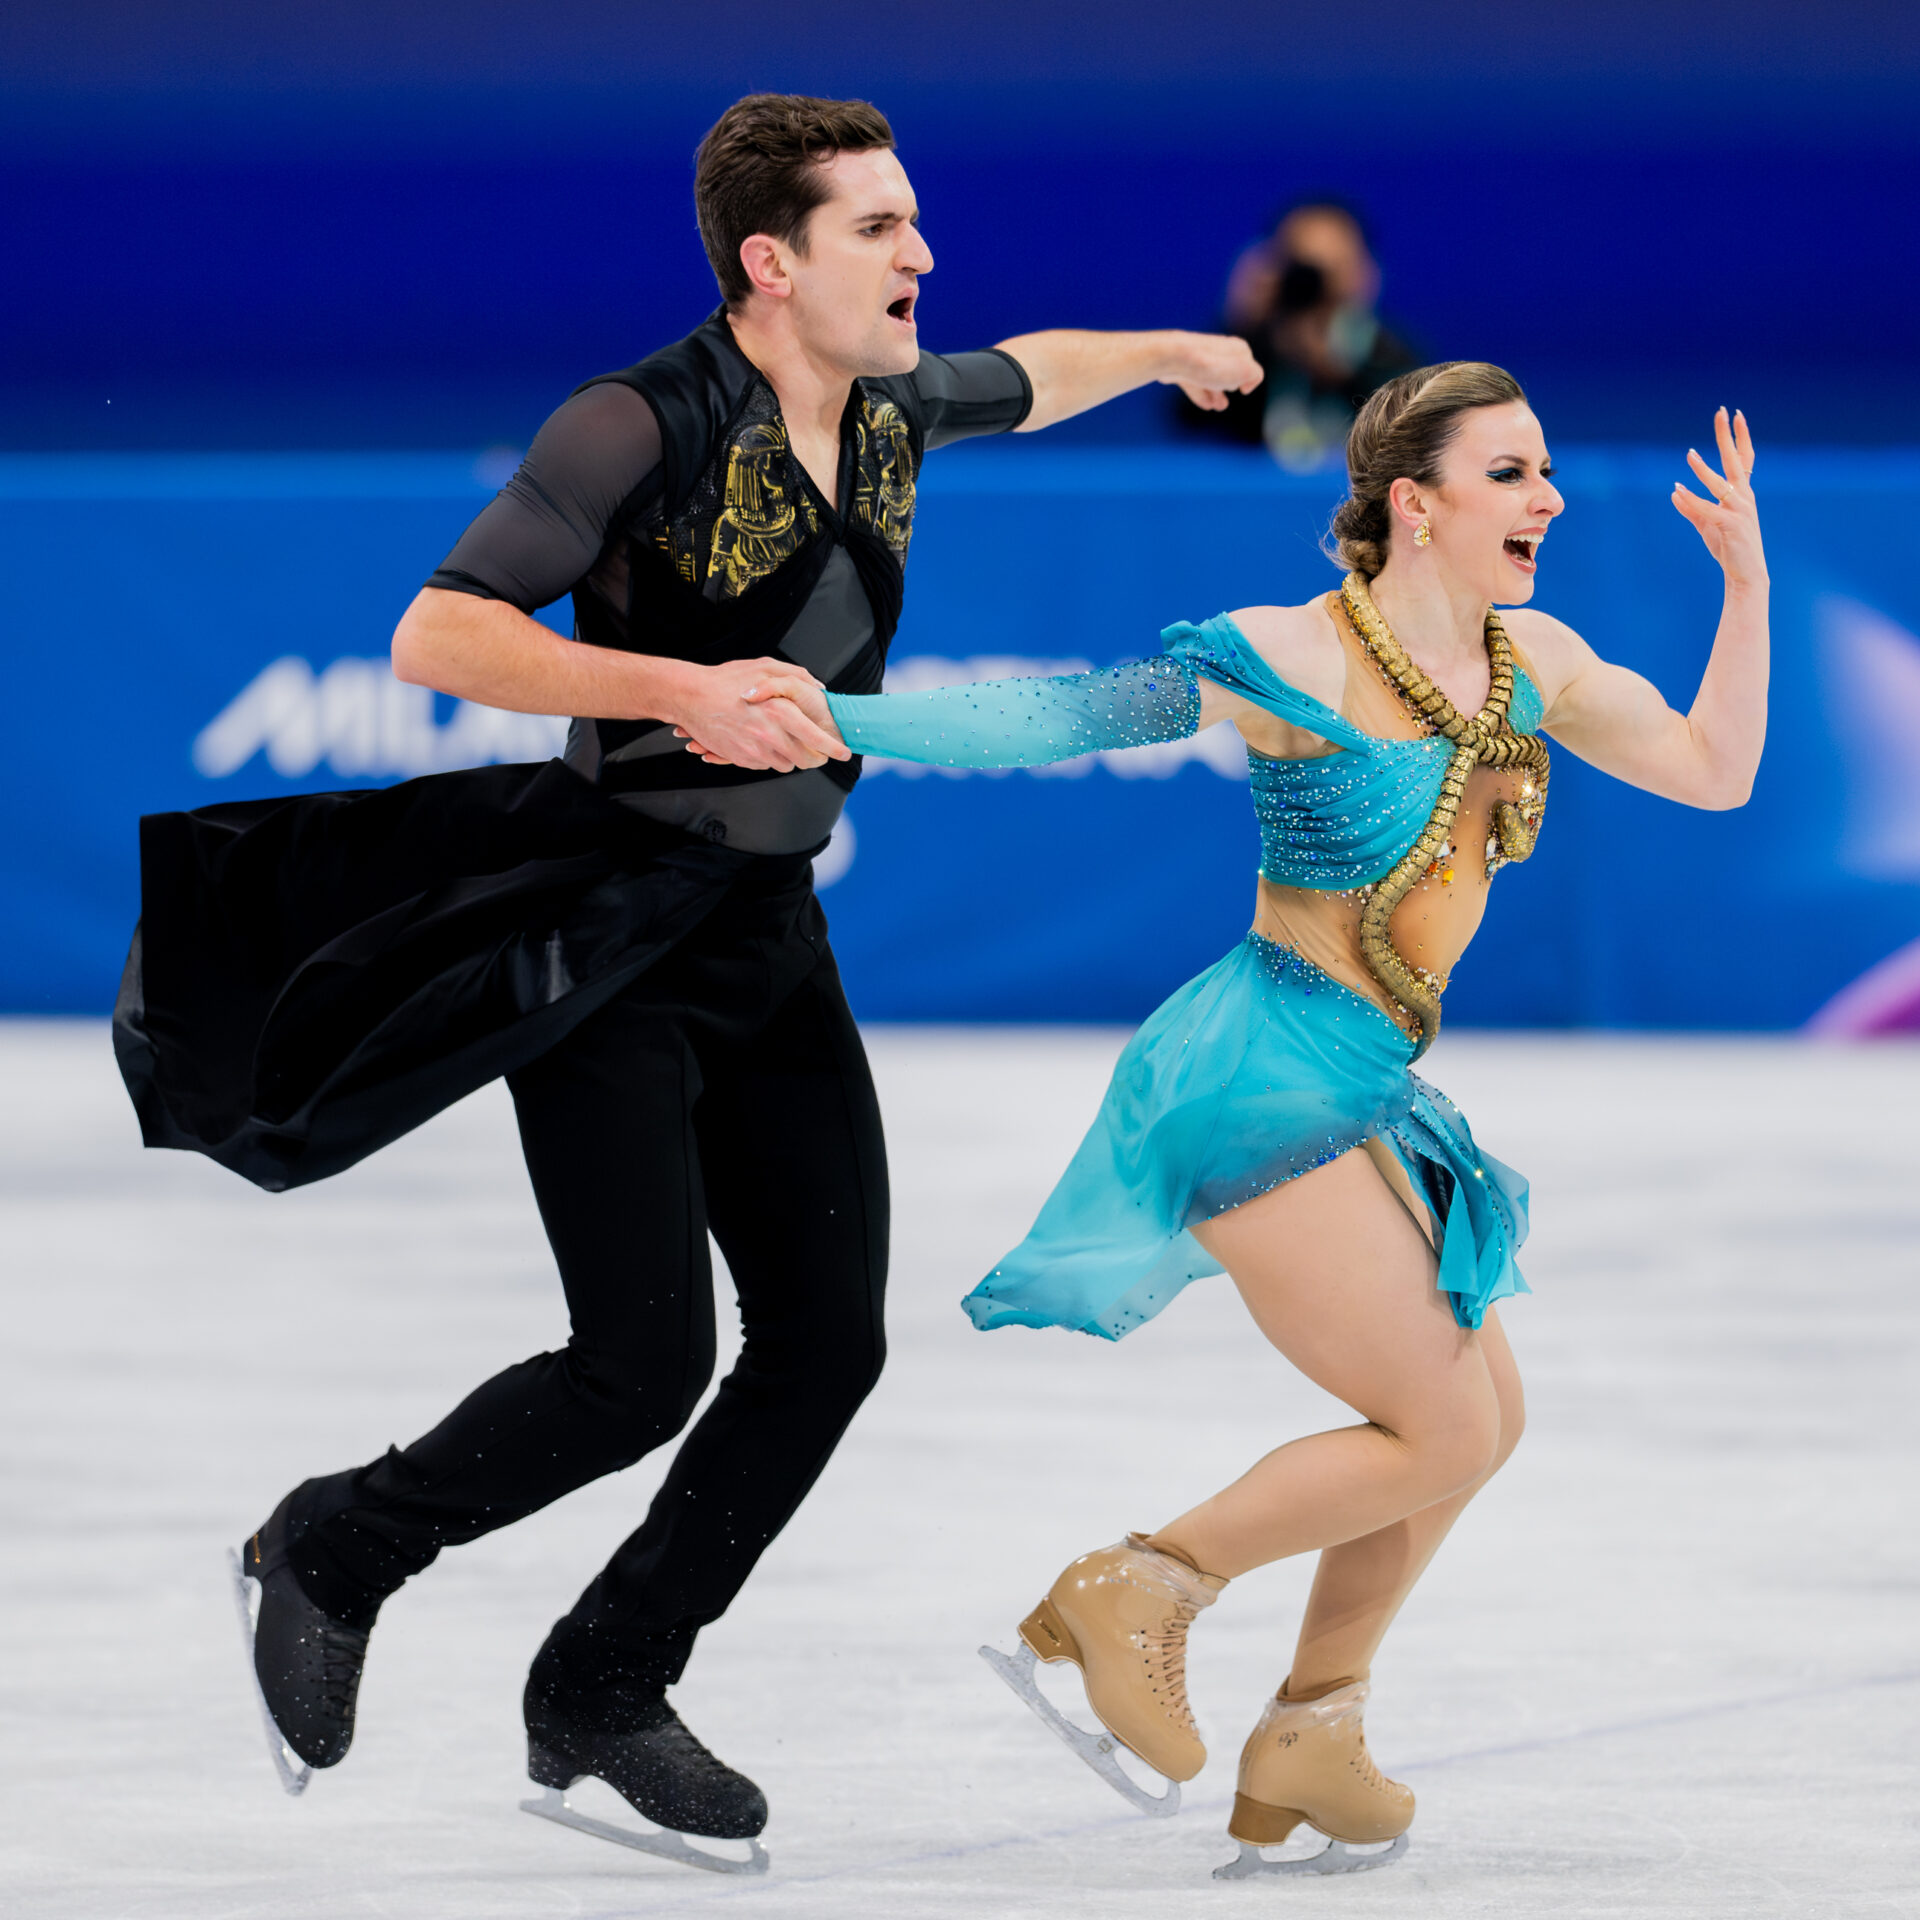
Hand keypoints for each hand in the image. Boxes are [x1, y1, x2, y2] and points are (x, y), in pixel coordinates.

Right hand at [665, 658, 848, 770]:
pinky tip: (764, 742)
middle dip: (816, 757)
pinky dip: (770, 758)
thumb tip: (819, 687)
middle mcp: (770, 736)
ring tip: (787, 741)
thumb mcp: (764, 666)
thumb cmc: (727, 680)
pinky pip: (765, 766)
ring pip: (787, 765)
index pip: (817, 738)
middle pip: (805, 759)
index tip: (844, 752)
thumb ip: (796, 675)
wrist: (691, 697)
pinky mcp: (742, 759)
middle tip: (818, 751)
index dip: (834, 749)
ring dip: (792, 758)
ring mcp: (754, 751)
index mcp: (780, 712)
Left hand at [1157, 329, 1263, 411]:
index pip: (1248, 364)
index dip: (1248, 378)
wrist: (1176, 358)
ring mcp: (1199, 358)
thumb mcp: (1245, 371)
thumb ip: (1255, 375)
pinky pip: (1194, 383)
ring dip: (1215, 394)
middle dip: (1230, 385)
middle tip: (1228, 395)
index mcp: (1236, 348)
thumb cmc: (1212, 365)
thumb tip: (1247, 384)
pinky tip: (1206, 405)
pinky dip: (1201, 394)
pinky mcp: (1182, 367)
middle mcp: (1219, 350)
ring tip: (1217, 407)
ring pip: (1210, 378)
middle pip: (1228, 370)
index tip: (1243, 390)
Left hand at [1672, 408, 1765, 588]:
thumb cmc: (1729, 548)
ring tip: (1690, 453)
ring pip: (1721, 484)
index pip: (1744, 458)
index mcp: (1742, 494)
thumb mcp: (1707, 524)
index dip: (1740, 436)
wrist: (1744, 574)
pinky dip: (1693, 500)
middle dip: (1729, 436)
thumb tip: (1675, 492)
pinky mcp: (1730, 525)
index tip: (1735, 415)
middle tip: (1723, 412)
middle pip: (1737, 460)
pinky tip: (1678, 491)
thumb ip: (1691, 508)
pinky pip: (1708, 509)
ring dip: (1704, 469)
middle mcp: (1744, 497)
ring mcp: (1739, 511)